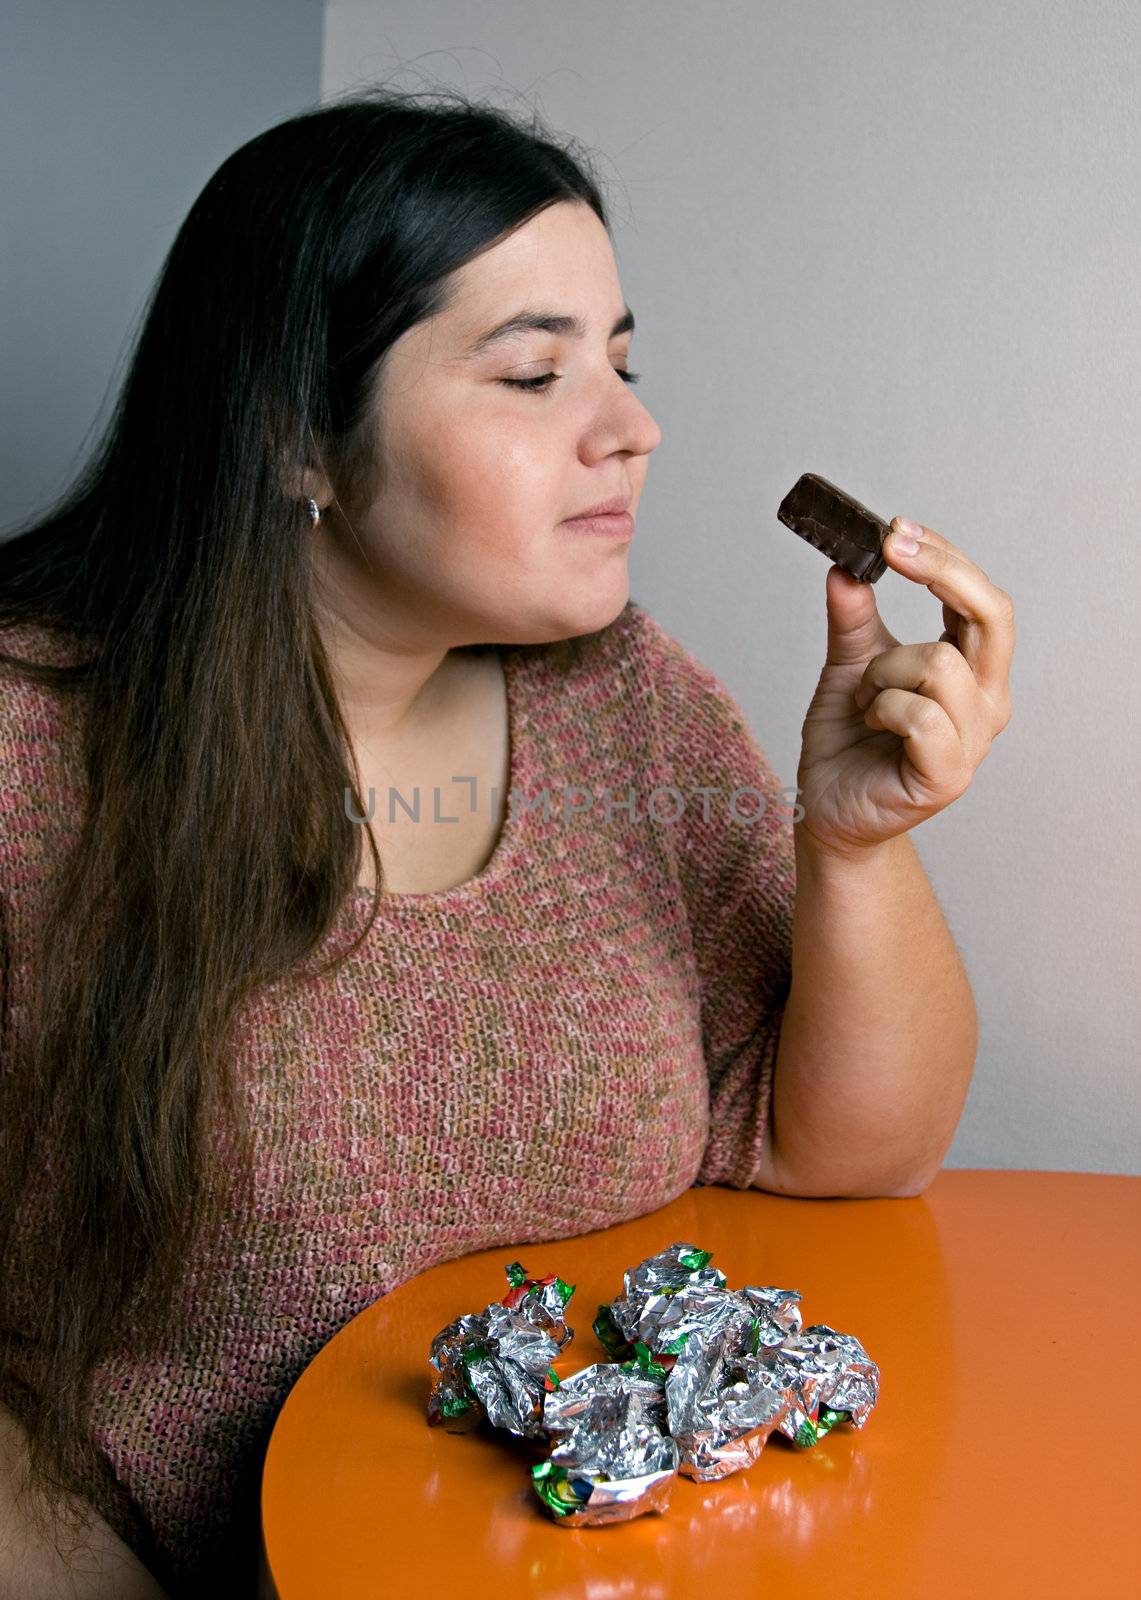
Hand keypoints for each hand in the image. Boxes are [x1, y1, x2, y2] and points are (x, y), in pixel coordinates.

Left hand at [794, 518, 1014, 860]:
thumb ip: (853, 619)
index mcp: (973, 669)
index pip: (982, 600)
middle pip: (992, 615)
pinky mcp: (948, 774)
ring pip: (940, 663)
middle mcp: (986, 701)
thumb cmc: (847, 741)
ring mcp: (973, 740)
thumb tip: (846, 567)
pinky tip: (870, 721)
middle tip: (890, 547)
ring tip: (864, 698)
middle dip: (941, 571)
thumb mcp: (848, 665)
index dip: (946, 559)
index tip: (896, 530)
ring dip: (884, 670)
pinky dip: (885, 707)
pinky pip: (922, 714)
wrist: (826, 808)